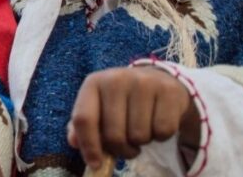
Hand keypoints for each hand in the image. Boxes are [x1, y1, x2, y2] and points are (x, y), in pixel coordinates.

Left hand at [68, 67, 199, 170]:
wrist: (156, 81)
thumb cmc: (121, 101)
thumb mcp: (98, 107)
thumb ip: (82, 125)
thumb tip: (74, 142)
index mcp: (93, 83)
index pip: (84, 118)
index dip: (89, 146)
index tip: (96, 164)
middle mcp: (116, 79)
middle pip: (113, 135)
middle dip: (121, 150)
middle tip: (127, 146)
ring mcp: (143, 82)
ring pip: (139, 135)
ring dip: (141, 142)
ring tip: (141, 129)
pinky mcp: (168, 90)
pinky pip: (163, 131)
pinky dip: (161, 136)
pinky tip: (156, 122)